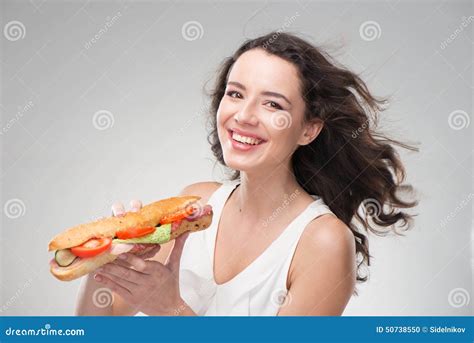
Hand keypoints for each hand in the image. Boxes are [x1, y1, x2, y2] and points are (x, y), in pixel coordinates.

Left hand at [93, 200, 189, 314]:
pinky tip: (98, 276)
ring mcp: (139, 292)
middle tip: (102, 256)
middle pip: (128, 273)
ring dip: (107, 272)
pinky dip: (107, 282)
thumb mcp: (174, 265)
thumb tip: (185, 232)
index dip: (131, 259)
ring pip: (121, 281)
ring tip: (95, 263)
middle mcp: (148, 283)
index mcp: (159, 273)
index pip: (143, 265)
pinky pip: (117, 290)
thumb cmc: (172, 284)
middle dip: (114, 265)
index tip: (120, 252)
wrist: (169, 309)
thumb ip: (177, 248)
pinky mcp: (132, 299)